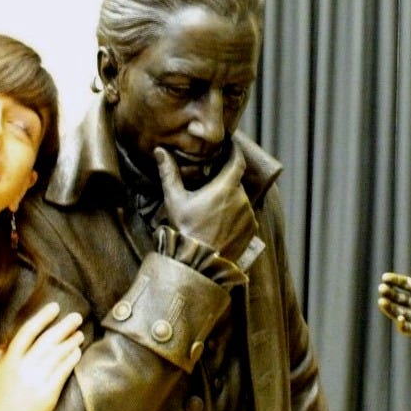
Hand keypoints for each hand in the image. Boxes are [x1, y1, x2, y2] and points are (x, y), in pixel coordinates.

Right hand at [0, 302, 82, 410]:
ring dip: (71, 341)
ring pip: (58, 354)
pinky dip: (72, 359)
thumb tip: (3, 344)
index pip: (27, 332)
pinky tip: (78, 352)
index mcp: (5, 363)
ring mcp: (36, 381)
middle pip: (47, 340)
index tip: (54, 308)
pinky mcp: (47, 395)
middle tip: (77, 316)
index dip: (42, 318)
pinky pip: (63, 371)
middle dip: (63, 326)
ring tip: (79, 333)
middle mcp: (22, 368)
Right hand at [155, 145, 256, 262]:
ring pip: (240, 200)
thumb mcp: (174, 200)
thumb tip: (160, 150)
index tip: (231, 147)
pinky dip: (236, 215)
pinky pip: (245, 216)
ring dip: (230, 200)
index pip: (237, 161)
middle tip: (211, 184)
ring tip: (213, 209)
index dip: (235, 152)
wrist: (199, 263)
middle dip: (226, 181)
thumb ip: (169, 173)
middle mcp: (242, 199)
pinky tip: (220, 223)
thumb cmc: (186, 230)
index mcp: (226, 187)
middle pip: (236, 182)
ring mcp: (249, 215)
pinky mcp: (251, 230)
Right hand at [378, 253, 410, 341]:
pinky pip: (405, 327)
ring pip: (398, 311)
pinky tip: (400, 317)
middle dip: (389, 293)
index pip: (405, 284)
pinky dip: (400, 324)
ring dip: (389, 307)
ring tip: (381, 301)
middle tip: (382, 289)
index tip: (385, 277)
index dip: (395, 280)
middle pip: (399, 297)